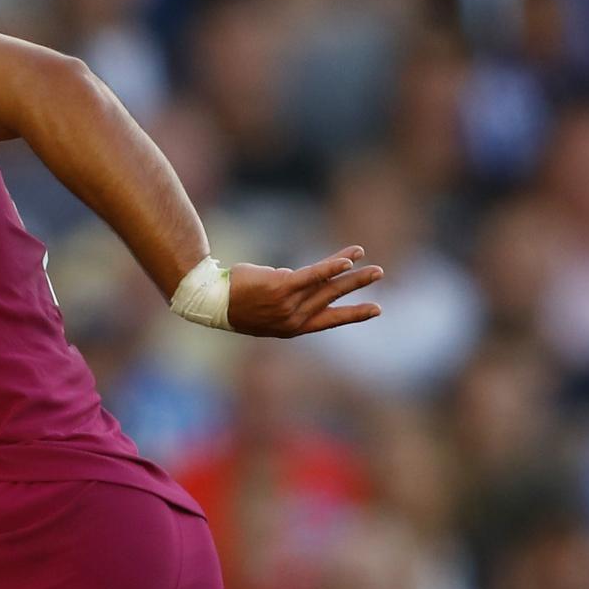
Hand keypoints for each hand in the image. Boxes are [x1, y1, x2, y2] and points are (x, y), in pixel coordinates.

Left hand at [225, 245, 382, 337]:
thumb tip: (300, 278)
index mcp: (291, 327)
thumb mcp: (264, 308)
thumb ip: (287, 296)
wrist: (210, 301)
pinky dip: (331, 266)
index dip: (353, 314)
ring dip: (353, 274)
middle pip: (333, 298)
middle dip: (359, 287)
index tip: (376, 310)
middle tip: (379, 274)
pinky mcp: (282, 287)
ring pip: (328, 286)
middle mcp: (294, 319)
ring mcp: (289, 304)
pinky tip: (348, 260)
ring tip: (371, 266)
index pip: (330, 320)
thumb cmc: (233, 304)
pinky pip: (313, 275)